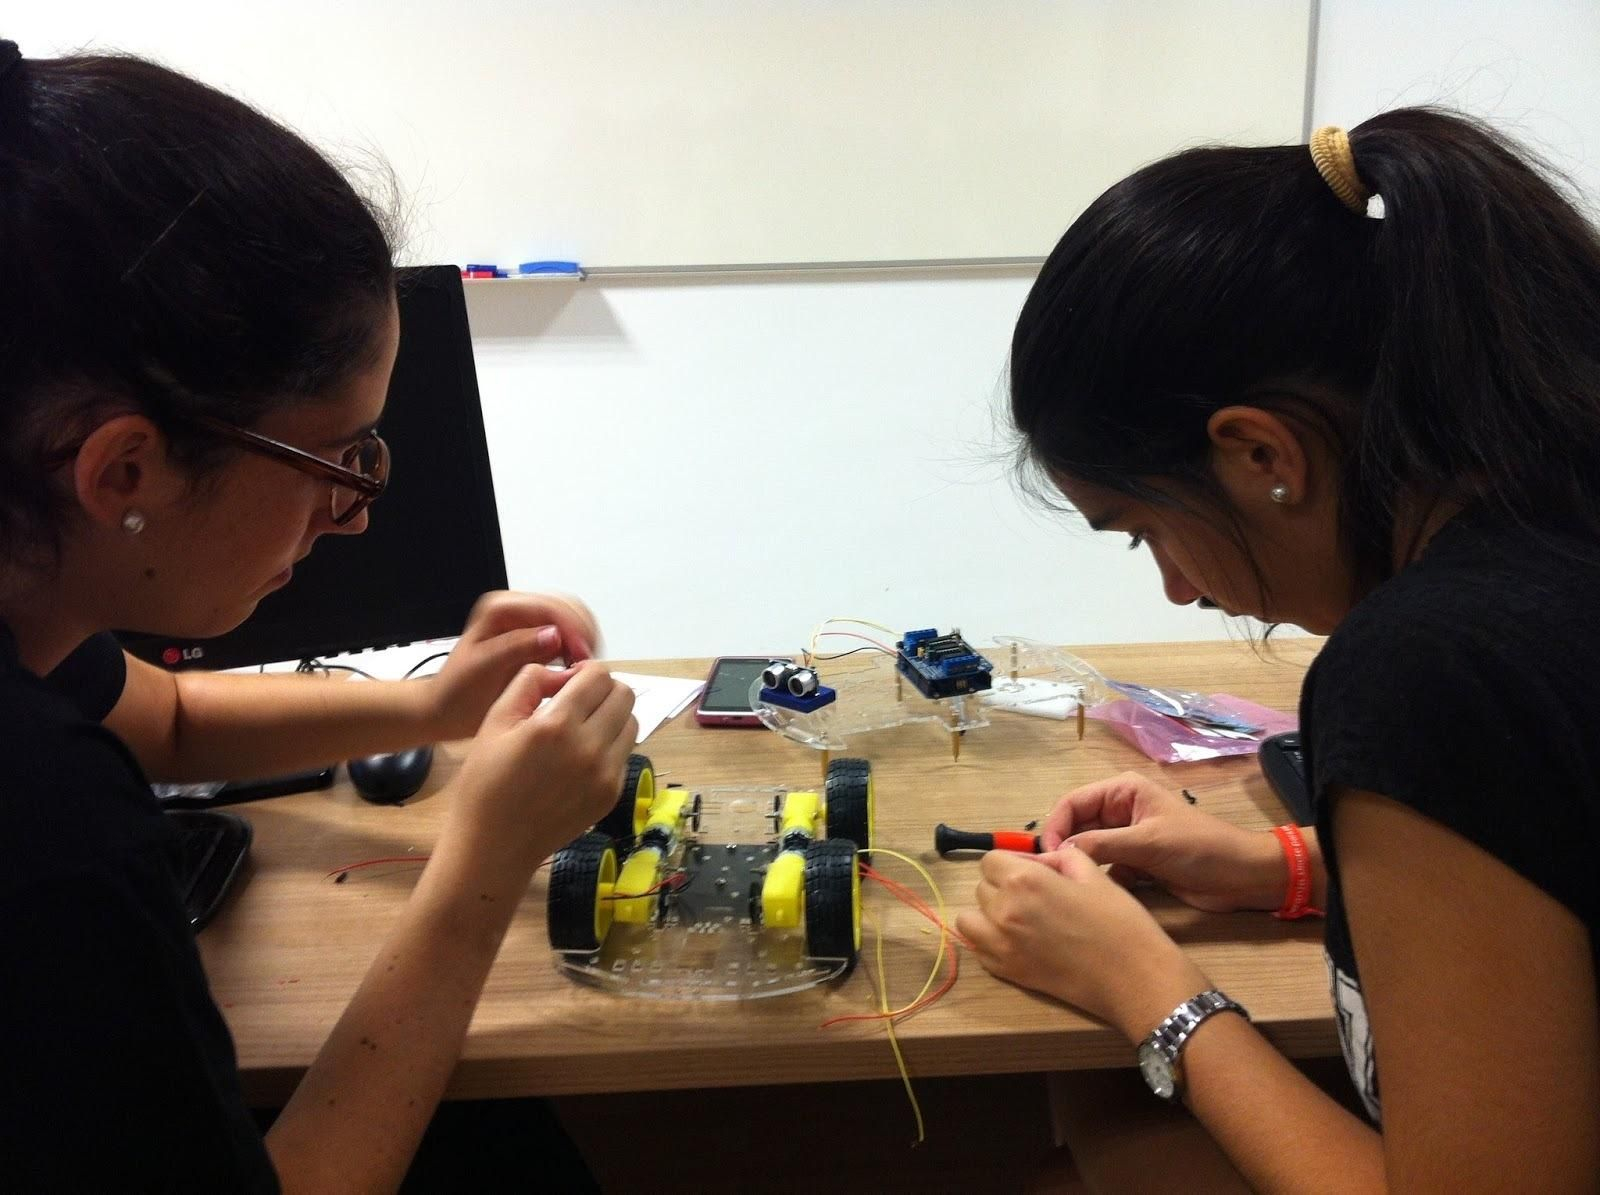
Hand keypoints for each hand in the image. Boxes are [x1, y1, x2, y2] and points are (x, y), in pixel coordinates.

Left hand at [424, 591, 601, 740]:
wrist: (446, 710)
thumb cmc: (458, 693)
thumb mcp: (484, 668)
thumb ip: (517, 647)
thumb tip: (554, 635)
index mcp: (500, 608)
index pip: (549, 606)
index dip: (572, 628)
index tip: (582, 655)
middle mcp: (516, 609)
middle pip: (566, 607)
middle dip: (582, 633)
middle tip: (587, 664)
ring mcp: (528, 624)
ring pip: (572, 620)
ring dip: (583, 641)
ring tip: (584, 669)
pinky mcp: (537, 639)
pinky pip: (568, 636)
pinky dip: (577, 649)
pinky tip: (577, 669)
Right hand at [444, 661, 636, 880]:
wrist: (494, 845)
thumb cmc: (485, 781)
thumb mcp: (495, 720)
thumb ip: (530, 682)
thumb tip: (565, 672)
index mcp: (557, 725)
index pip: (599, 675)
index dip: (584, 672)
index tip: (568, 683)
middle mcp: (590, 747)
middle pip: (624, 694)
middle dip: (602, 690)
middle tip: (578, 703)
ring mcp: (606, 773)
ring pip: (631, 722)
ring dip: (611, 716)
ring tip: (582, 728)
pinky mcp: (612, 793)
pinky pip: (625, 753)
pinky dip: (610, 745)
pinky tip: (582, 756)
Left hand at [955, 848, 1206, 1041]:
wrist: (1134, 978)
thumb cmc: (1120, 922)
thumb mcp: (1092, 874)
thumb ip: (1058, 858)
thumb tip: (1039, 861)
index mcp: (1024, 880)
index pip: (990, 860)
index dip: (1011, 863)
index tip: (1033, 873)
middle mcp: (1004, 910)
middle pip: (981, 887)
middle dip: (1002, 886)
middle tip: (1035, 897)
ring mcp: (1001, 945)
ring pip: (970, 919)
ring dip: (987, 915)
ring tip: (1019, 920)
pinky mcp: (1006, 973)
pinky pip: (977, 949)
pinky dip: (988, 942)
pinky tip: (1017, 942)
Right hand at [1040, 772, 1284, 912]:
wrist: (1243, 877)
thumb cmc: (1199, 848)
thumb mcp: (1148, 843)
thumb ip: (1101, 845)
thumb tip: (1058, 853)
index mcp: (1123, 792)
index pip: (1073, 802)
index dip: (1055, 825)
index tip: (1045, 855)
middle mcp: (1121, 812)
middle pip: (1077, 827)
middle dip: (1065, 848)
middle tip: (1052, 875)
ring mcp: (1128, 839)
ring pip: (1089, 851)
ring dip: (1082, 867)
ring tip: (1070, 886)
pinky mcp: (1136, 864)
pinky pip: (1105, 870)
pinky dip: (1101, 882)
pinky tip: (1100, 896)